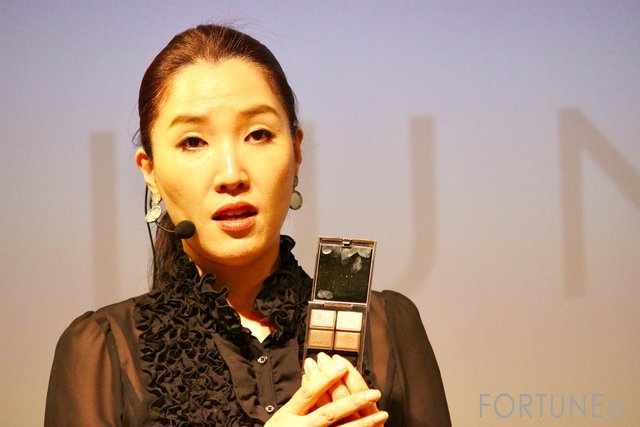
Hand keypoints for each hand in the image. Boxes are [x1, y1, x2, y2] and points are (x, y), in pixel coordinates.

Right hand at [265, 354, 387, 425]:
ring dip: (364, 423)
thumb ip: (300, 397)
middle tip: (375, 392)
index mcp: (288, 414)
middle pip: (329, 413)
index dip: (325, 378)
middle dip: (354, 402)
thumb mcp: (283, 414)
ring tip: (383, 414)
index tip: (341, 365)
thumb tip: (313, 371)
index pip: (309, 393)